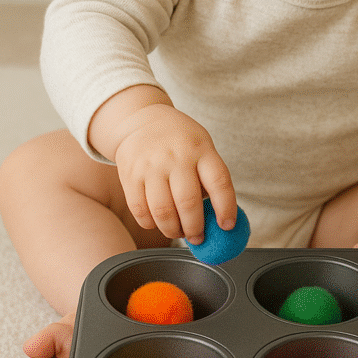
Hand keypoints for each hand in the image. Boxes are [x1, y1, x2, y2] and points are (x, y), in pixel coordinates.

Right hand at [113, 103, 236, 242]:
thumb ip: (209, 178)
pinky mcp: (130, 176)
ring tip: (179, 232)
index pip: (219, 182)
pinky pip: (140, 211)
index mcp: (201, 149)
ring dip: (173, 231)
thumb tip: (218, 220)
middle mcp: (176, 156)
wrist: (143, 120)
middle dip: (196, 229)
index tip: (227, 226)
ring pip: (163, 212)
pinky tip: (158, 222)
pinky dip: (151, 224)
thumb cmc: (180, 141)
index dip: (226, 208)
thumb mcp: (202, 147)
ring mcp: (151, 166)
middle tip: (199, 238)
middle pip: (188, 203)